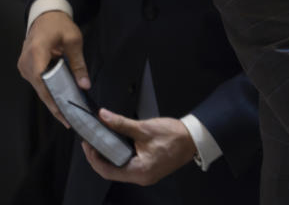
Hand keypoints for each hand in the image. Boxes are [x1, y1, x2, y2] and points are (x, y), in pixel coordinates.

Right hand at [17, 10, 88, 127]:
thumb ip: (78, 64)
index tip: (64, 112)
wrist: (45, 16)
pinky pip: (38, 84)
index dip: (53, 99)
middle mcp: (26, 62)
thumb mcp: (74, 41)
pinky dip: (49, 92)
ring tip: (67, 115)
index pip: (42, 81)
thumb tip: (84, 85)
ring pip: (39, 89)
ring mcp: (24, 66)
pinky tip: (61, 101)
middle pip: (40, 89)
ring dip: (52, 100)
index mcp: (37, 52)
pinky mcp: (27, 68)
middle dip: (55, 105)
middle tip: (70, 120)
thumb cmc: (59, 25)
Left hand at [81, 109, 197, 184]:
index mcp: (139, 171)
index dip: (93, 157)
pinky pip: (129, 166)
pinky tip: (118, 145)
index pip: (106, 170)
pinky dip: (121, 156)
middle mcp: (142, 177)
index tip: (87, 144)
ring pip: (120, 169)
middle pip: (111, 171)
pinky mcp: (149, 170)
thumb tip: (103, 117)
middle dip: (100, 157)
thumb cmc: (174, 135)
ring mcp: (146, 175)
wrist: (194, 138)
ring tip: (103, 142)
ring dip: (110, 156)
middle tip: (92, 142)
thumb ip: (121, 124)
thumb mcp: (144, 128)